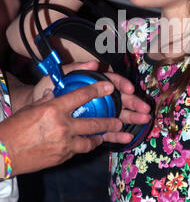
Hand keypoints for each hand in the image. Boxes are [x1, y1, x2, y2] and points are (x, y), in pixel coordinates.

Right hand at [0, 79, 132, 175]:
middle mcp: (63, 126)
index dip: (98, 90)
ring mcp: (64, 144)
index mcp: (54, 110)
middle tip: (120, 120)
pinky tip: (87, 145)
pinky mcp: (62, 157)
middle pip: (94, 123)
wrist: (3, 153)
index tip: (110, 87)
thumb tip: (55, 94)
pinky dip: (83, 147)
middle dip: (110, 122)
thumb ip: (47, 101)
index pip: (81, 96)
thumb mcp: (31, 108)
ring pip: (90, 142)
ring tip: (108, 135)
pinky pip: (78, 151)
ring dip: (100, 138)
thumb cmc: (14, 128)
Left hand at [33, 62, 150, 126]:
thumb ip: (75, 69)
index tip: (129, 89)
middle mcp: (96, 97)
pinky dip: (116, 134)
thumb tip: (94, 64)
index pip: (109, 81)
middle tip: (144, 109)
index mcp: (90, 82)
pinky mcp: (91, 128)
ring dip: (131, 118)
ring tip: (144, 120)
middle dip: (133, 103)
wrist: (33, 111)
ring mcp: (95, 112)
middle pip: (118, 98)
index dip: (120, 84)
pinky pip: (106, 132)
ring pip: (117, 114)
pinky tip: (127, 137)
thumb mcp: (57, 77)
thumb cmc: (45, 90)